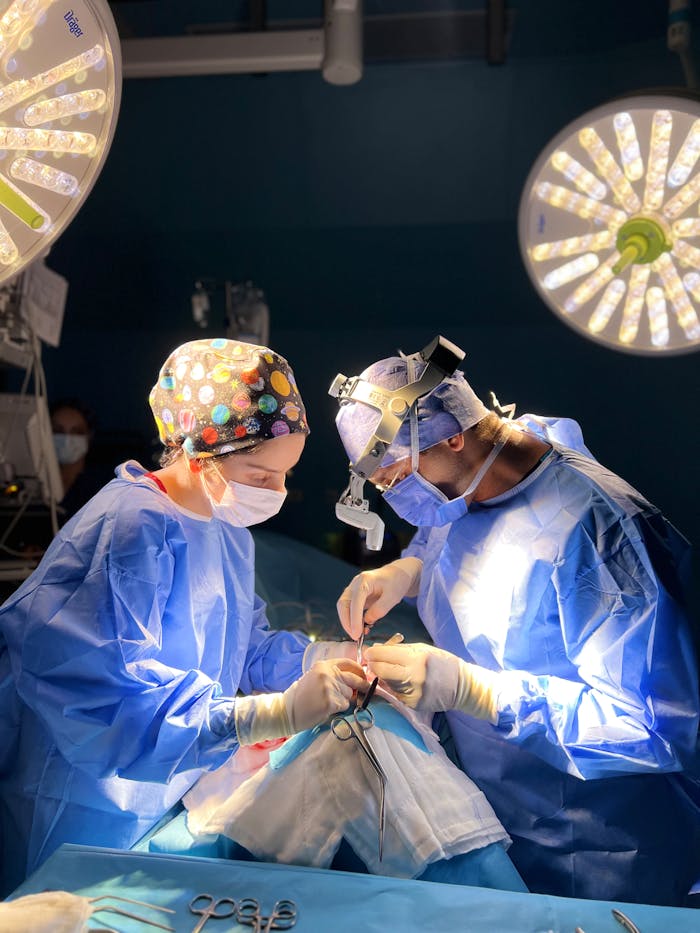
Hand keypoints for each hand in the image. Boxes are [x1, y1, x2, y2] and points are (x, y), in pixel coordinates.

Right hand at [284, 658, 366, 732]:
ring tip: (328, 703)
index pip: (348, 662)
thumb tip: (354, 680)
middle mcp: (327, 673)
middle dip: (363, 685)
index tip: (364, 675)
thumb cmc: (300, 696)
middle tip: (366, 690)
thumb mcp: (314, 678)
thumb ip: (332, 675)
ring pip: (349, 695)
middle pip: (354, 678)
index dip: (359, 669)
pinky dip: (339, 709)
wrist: (285, 711)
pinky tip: (327, 709)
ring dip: (344, 701)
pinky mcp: (331, 701)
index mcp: (323, 665)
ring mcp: (329, 687)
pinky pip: (344, 705)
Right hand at [336, 557, 422, 639]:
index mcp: (365, 580)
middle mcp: (355, 584)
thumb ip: (379, 610)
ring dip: (348, 622)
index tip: (357, 633)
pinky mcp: (354, 597)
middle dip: (347, 622)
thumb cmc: (396, 583)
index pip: (355, 601)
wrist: (397, 575)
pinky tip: (361, 629)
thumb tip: (366, 622)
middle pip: (343, 604)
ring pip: (343, 608)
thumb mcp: (393, 597)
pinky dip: (352, 620)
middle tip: (356, 637)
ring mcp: (353, 590)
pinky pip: (349, 609)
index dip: (354, 618)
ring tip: (358, 635)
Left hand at [364, 642, 499, 722]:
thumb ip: (399, 649)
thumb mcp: (423, 649)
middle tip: (372, 662)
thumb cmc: (443, 663)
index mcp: (416, 658)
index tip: (369, 653)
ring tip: (390, 670)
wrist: (462, 686)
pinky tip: (401, 682)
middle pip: (380, 670)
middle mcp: (413, 676)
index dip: (372, 653)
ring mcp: (413, 692)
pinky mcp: (413, 704)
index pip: (384, 655)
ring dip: (383, 676)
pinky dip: (394, 686)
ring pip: (386, 682)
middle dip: (372, 665)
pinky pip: (396, 693)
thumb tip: (376, 649)